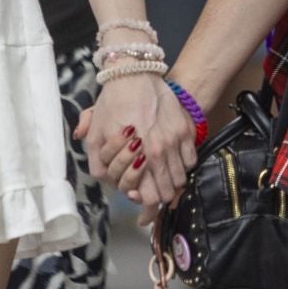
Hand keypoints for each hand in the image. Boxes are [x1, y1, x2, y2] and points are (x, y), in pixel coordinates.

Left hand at [82, 72, 196, 206]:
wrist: (134, 73)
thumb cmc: (113, 103)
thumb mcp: (96, 135)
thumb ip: (99, 164)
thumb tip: (107, 181)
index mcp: (140, 156)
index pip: (151, 197)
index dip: (148, 210)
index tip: (144, 215)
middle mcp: (162, 150)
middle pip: (169, 192)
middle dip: (160, 198)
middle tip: (152, 196)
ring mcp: (177, 139)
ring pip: (182, 177)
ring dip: (172, 182)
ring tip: (162, 179)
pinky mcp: (186, 128)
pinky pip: (191, 159)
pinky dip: (183, 165)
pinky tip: (172, 161)